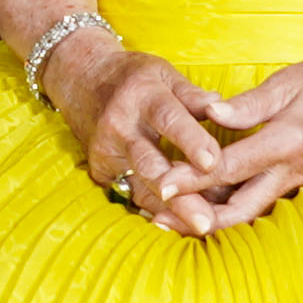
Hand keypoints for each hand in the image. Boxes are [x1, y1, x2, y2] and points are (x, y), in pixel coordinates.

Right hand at [46, 33, 225, 227]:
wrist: (80, 78)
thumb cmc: (133, 77)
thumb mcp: (164, 72)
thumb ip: (193, 95)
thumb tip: (222, 107)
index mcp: (142, 95)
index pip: (169, 119)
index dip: (191, 141)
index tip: (213, 163)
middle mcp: (120, 125)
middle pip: (151, 164)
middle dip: (179, 194)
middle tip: (205, 219)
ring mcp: (106, 151)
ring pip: (141, 186)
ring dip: (172, 210)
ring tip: (199, 229)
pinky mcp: (100, 170)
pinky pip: (132, 194)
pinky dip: (158, 210)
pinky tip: (182, 225)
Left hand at [171, 53, 302, 233]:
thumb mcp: (289, 81)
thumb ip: (249, 103)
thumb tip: (210, 113)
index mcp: (285, 142)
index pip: (230, 167)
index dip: (192, 179)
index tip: (161, 184)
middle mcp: (289, 171)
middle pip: (239, 210)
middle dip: (197, 219)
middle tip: (158, 218)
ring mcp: (292, 181)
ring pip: (247, 214)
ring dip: (209, 220)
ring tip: (168, 219)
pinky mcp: (292, 183)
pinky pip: (256, 204)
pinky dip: (226, 210)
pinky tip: (197, 206)